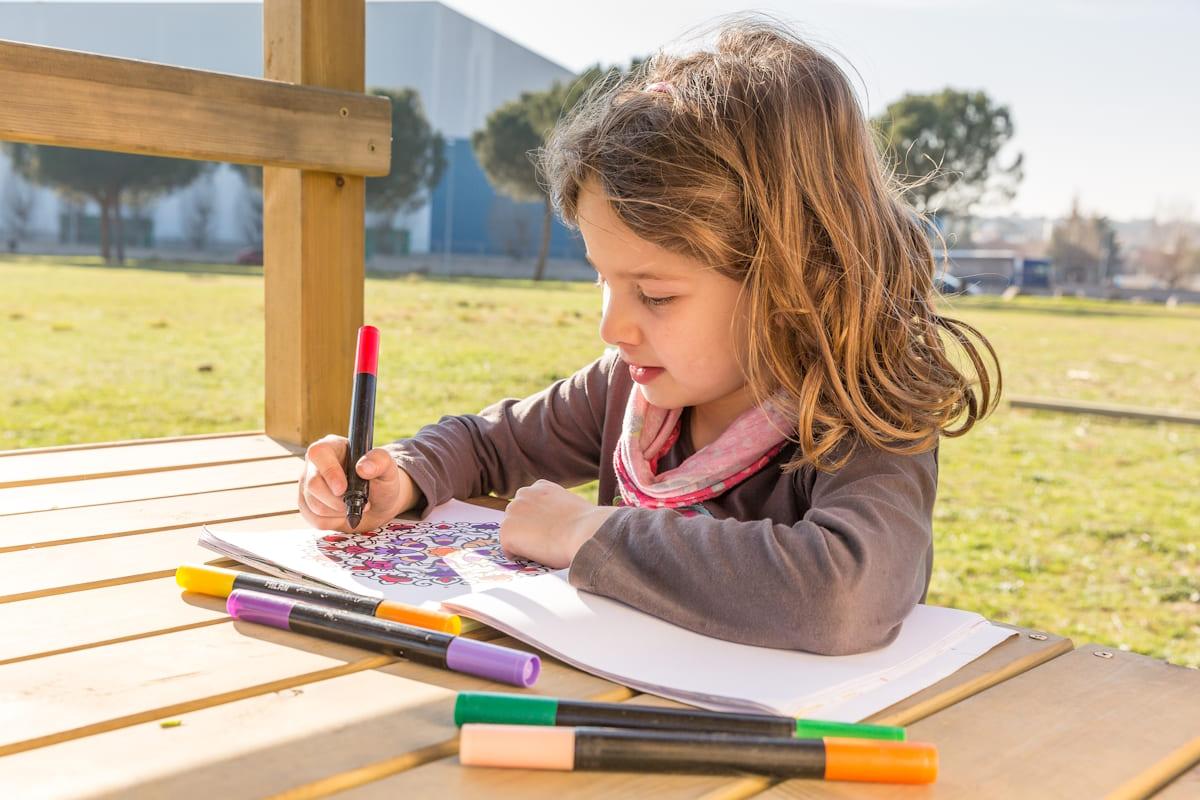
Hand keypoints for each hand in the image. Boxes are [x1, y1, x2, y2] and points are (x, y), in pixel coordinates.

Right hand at [297, 434, 418, 532]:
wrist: (378, 505)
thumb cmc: (381, 481)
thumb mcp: (388, 468)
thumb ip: (380, 462)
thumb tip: (363, 468)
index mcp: (332, 447)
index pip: (319, 454)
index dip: (329, 472)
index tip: (343, 489)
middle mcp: (315, 464)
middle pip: (313, 485)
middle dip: (339, 500)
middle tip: (362, 503)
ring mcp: (307, 485)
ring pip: (313, 505)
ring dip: (339, 512)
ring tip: (354, 506)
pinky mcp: (306, 505)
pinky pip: (315, 519)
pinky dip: (334, 521)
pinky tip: (344, 513)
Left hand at [499, 479, 618, 568]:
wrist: (586, 532)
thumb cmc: (587, 525)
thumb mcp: (571, 506)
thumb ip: (557, 509)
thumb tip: (556, 524)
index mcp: (540, 486)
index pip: (529, 505)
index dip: (538, 520)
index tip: (548, 530)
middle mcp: (523, 494)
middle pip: (516, 517)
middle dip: (526, 529)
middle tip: (544, 542)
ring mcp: (512, 512)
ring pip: (511, 532)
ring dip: (522, 542)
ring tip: (543, 549)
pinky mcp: (507, 532)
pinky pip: (508, 550)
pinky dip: (519, 556)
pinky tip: (537, 556)